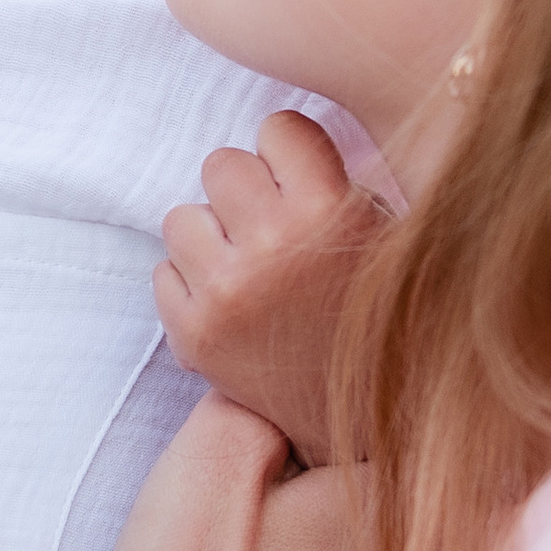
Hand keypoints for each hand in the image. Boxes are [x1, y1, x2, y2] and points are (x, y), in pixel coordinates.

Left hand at [156, 111, 387, 468]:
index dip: (290, 153)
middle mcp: (271, 247)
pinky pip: (163, 272)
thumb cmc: (382, 316)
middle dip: (245, 191)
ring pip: (181, 217)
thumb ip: (337, 180)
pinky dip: (191, 284)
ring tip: (250, 268)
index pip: (277, 128)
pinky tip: (233, 304)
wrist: (368, 422)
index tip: (303, 180)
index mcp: (330, 211)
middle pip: (220, 165)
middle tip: (273, 226)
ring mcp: (225, 293)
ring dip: (211, 236)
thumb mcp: (387, 235)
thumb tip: (278, 133)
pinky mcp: (193, 335)